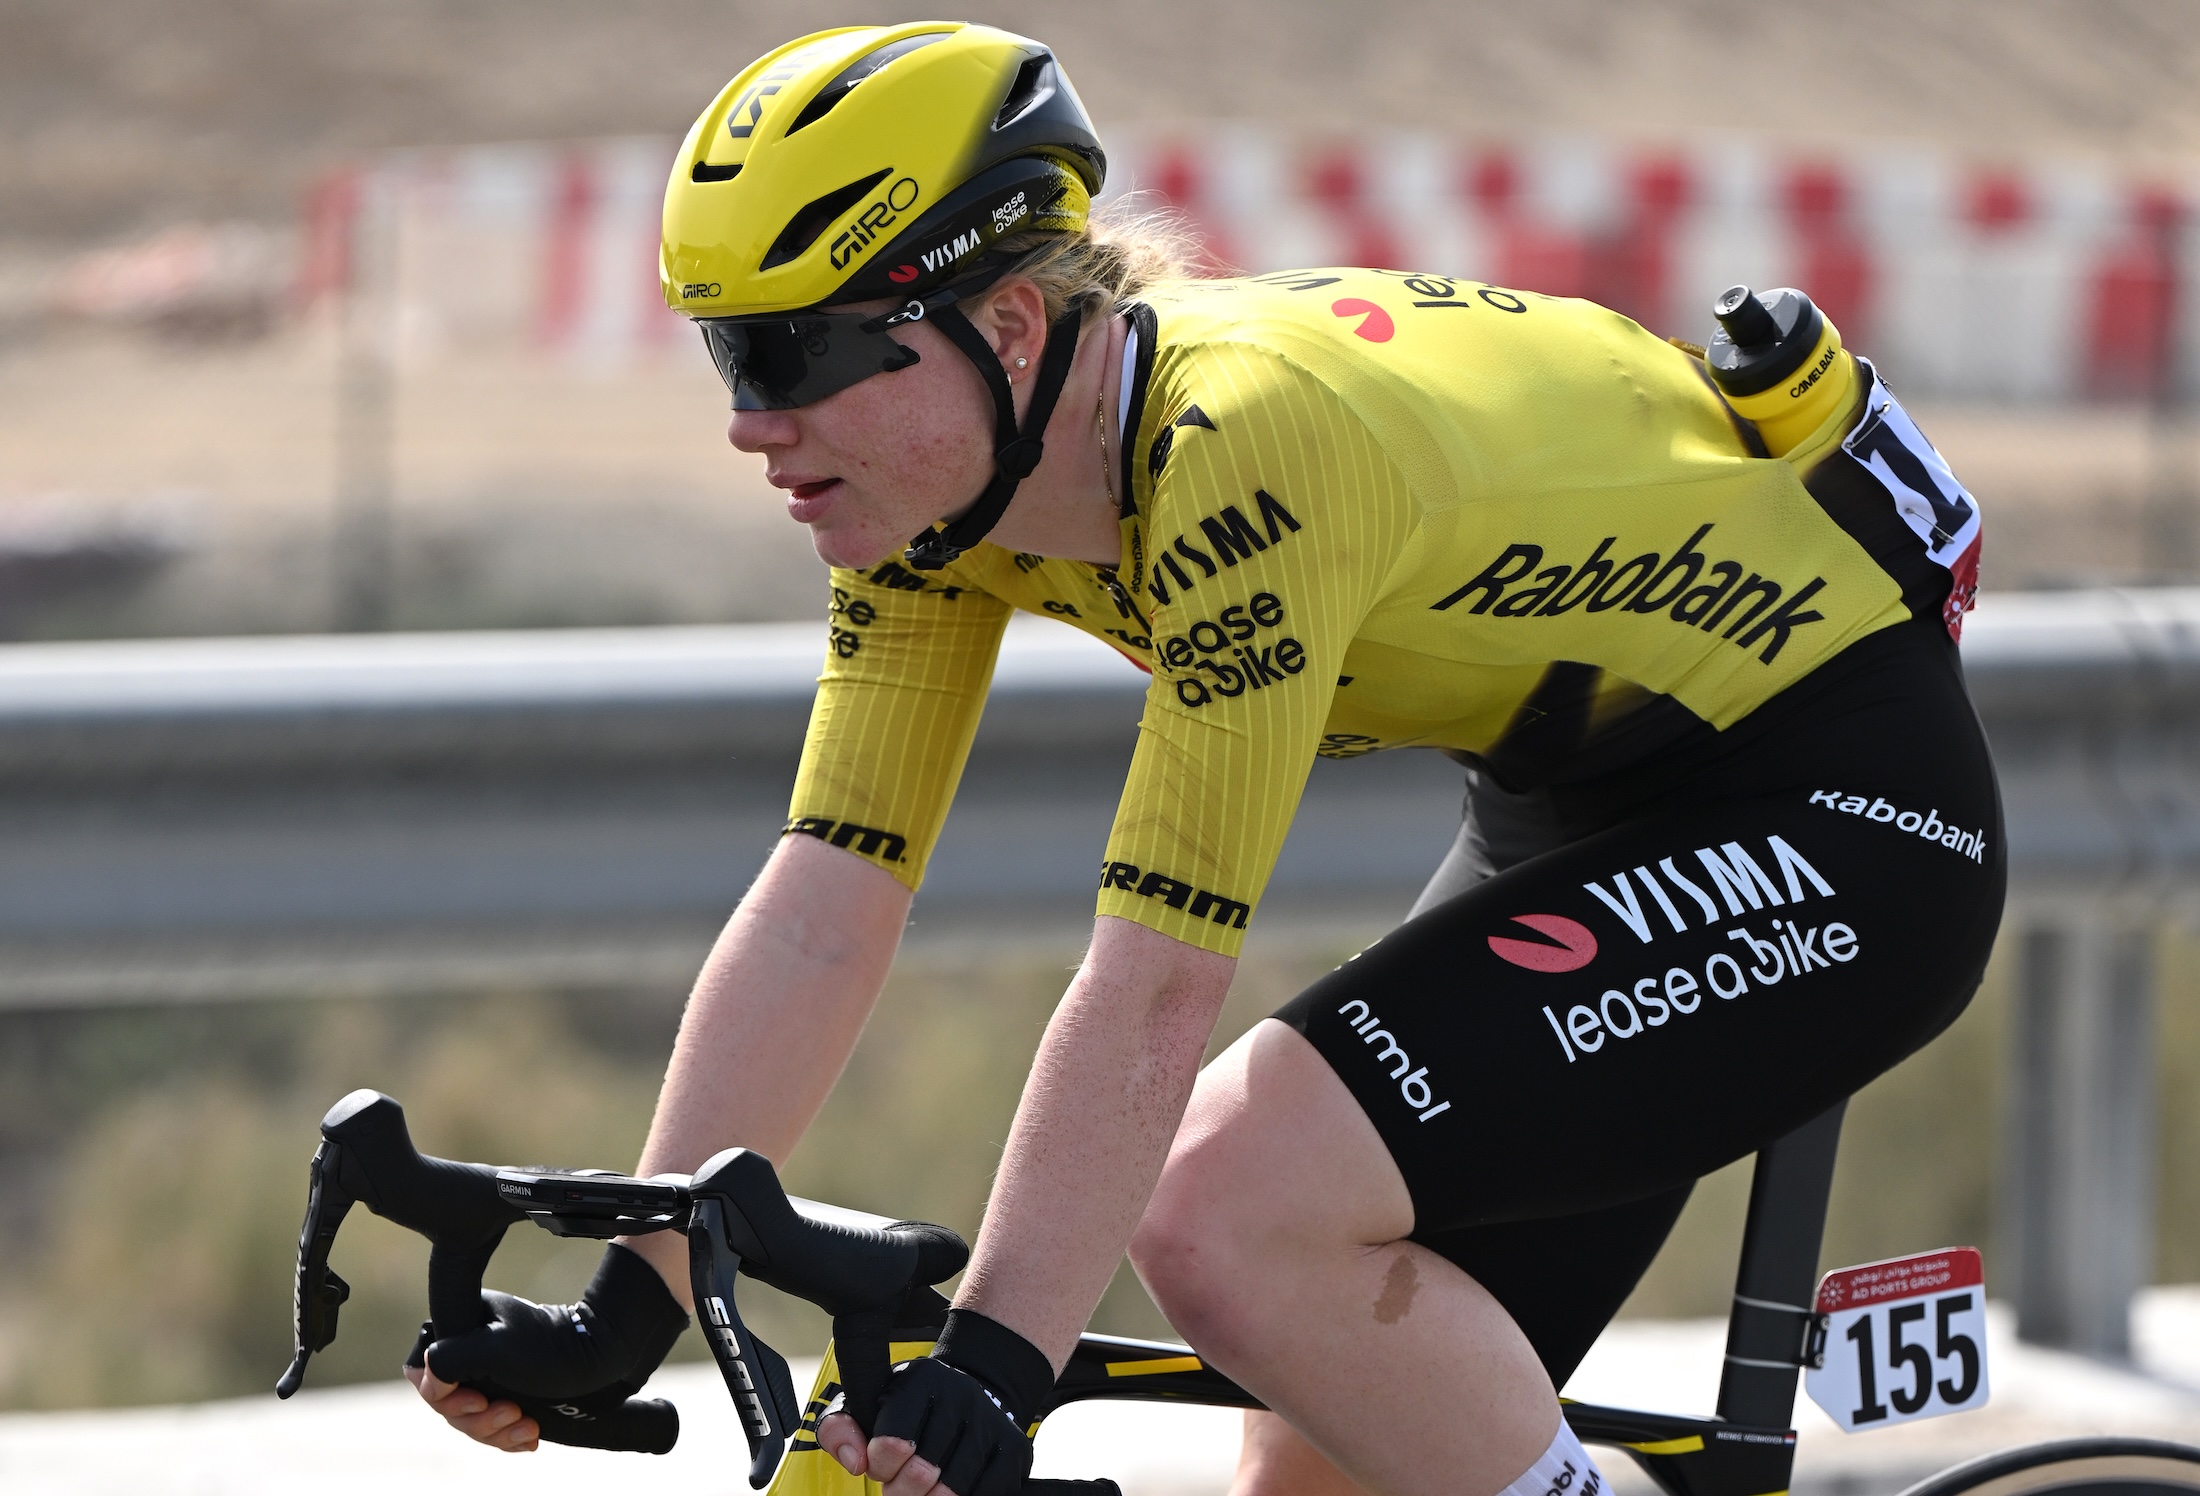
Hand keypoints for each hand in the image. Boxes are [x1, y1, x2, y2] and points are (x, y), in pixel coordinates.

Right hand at [409, 1241, 688, 1453]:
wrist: (606, 1359)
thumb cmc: (554, 1350)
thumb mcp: (496, 1350)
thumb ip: (450, 1360)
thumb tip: (425, 1381)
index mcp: (464, 1328)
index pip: (422, 1369)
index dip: (441, 1395)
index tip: (477, 1399)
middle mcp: (473, 1351)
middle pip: (447, 1404)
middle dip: (478, 1419)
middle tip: (510, 1411)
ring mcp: (491, 1375)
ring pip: (470, 1421)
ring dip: (496, 1432)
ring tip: (527, 1425)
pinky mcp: (511, 1396)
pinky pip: (494, 1429)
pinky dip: (510, 1438)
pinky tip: (529, 1439)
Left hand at [822, 1309, 1054, 1495]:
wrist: (974, 1393)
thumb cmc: (912, 1408)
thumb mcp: (868, 1406)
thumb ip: (840, 1429)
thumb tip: (854, 1462)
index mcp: (921, 1379)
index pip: (891, 1444)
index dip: (880, 1467)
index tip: (881, 1464)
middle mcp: (961, 1394)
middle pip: (921, 1474)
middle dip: (901, 1492)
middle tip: (899, 1486)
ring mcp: (992, 1422)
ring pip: (953, 1491)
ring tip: (923, 1491)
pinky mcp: (1015, 1448)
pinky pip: (985, 1495)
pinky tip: (950, 1490)